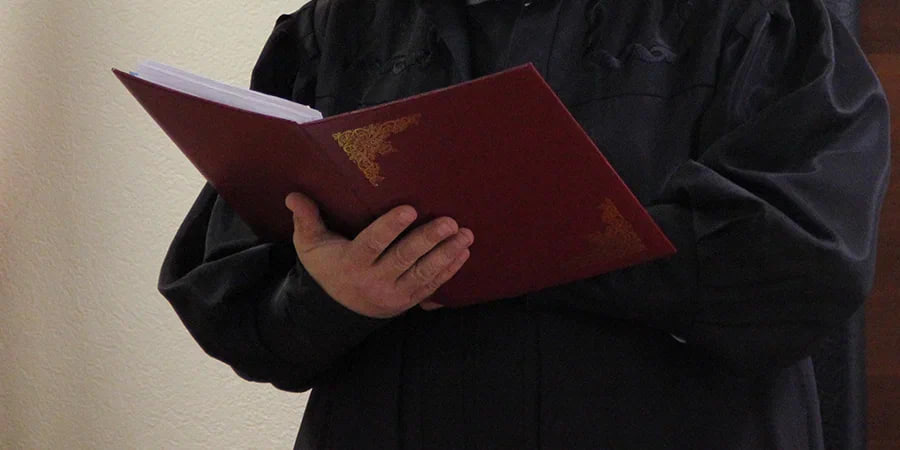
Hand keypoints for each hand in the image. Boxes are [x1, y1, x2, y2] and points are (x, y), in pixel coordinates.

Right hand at [285, 192, 473, 318]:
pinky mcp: (408, 301)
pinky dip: (450, 270)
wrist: (337, 310)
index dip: (391, 227)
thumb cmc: (327, 267)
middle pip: (404, 258)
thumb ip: (306, 220)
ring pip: (423, 273)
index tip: (410, 209)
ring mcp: (394, 293)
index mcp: (352, 263)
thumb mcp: (310, 246)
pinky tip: (463, 253)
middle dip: (429, 240)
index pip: (373, 244)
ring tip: (465, 235)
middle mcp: (375, 280)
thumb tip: (293, 195)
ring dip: (447, 254)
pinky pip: (432, 286)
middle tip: (450, 222)